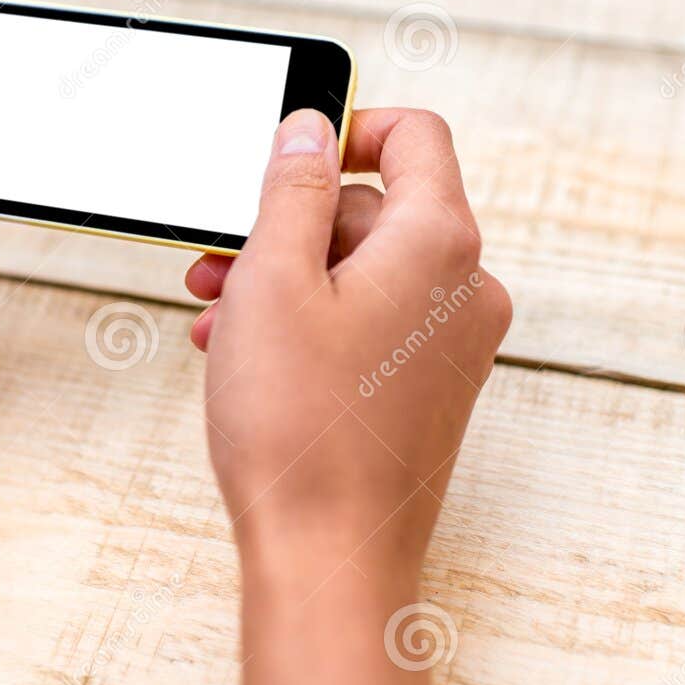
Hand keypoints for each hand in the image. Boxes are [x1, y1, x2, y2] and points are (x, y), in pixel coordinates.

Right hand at [183, 108, 511, 684]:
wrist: (331, 558)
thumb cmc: (300, 427)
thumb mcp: (273, 280)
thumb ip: (291, 189)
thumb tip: (307, 129)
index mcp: (441, 244)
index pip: (416, 135)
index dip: (349, 126)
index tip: (289, 154)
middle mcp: (466, 288)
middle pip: (377, 210)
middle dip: (288, 225)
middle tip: (218, 258)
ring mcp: (455, 344)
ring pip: (365, 271)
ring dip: (287, 277)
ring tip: (218, 314)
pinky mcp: (433, 389)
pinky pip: (374, 323)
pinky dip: (314, 322)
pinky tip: (246, 352)